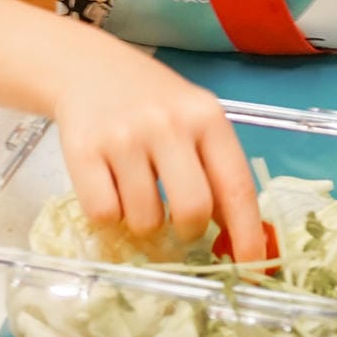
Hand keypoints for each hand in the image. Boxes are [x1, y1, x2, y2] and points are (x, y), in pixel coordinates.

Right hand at [52, 59, 265, 262]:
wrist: (88, 67)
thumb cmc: (151, 102)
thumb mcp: (194, 119)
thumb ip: (215, 168)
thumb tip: (236, 237)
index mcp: (206, 117)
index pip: (236, 186)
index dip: (247, 234)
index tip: (253, 269)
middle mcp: (168, 124)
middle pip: (192, 210)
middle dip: (188, 231)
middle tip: (179, 225)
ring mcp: (124, 137)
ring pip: (145, 220)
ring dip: (144, 224)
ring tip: (138, 193)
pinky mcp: (83, 151)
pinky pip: (103, 214)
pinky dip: (109, 217)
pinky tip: (110, 188)